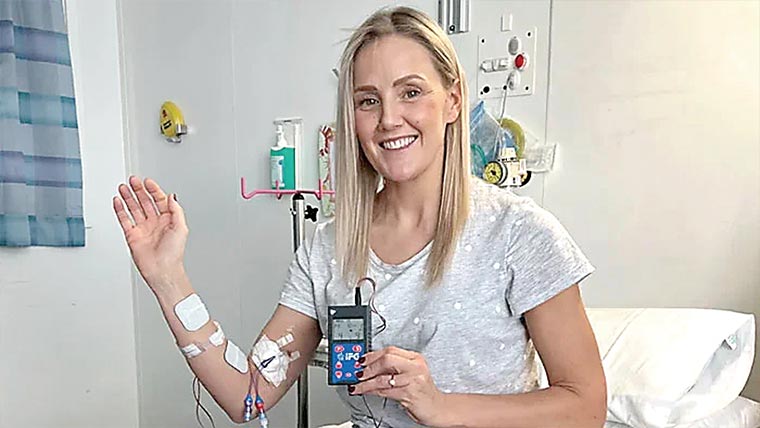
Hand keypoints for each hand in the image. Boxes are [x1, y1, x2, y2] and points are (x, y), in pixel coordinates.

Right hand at [113, 176, 187, 293]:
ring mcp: (143, 229)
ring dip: (128, 197)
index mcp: (168, 220)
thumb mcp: (181, 228)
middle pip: (145, 202)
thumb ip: (176, 210)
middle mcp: (155, 223)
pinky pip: (124, 219)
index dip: (153, 190)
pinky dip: (120, 210)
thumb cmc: (173, 253)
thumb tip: (172, 196)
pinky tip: (117, 201)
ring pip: (134, 208)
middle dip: (139, 190)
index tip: (147, 181)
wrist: (162, 270)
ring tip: (123, 187)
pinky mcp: (132, 236)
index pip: (159, 200)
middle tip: (133, 181)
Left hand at [351, 346, 448, 426]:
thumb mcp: (411, 374)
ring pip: (383, 377)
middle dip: (368, 366)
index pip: (390, 350)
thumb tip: (370, 366)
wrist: (438, 408)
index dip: (372, 355)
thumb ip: (394, 367)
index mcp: (415, 358)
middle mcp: (415, 366)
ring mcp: (413, 379)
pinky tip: (365, 391)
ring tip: (356, 385)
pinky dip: (371, 391)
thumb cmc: (423, 392)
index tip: (360, 360)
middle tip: (357, 372)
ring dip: (365, 382)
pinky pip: (385, 391)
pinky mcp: (409, 393)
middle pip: (387, 359)